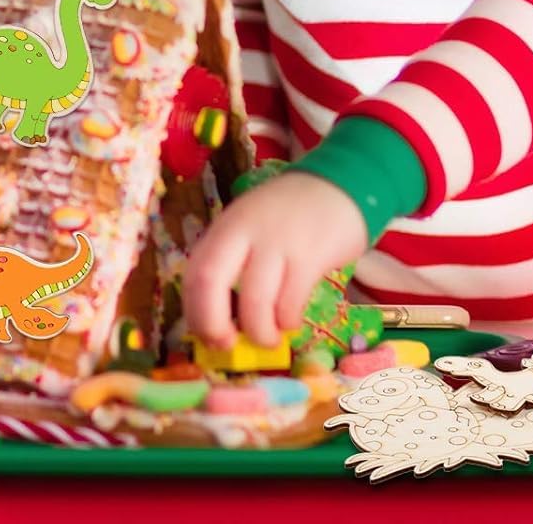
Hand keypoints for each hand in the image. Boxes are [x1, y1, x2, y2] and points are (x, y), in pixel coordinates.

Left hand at [183, 173, 366, 347]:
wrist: (337, 186)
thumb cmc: (288, 218)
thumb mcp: (250, 229)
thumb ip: (233, 262)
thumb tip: (220, 320)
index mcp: (224, 228)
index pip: (194, 271)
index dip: (194, 312)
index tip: (207, 336)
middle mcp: (243, 232)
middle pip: (210, 279)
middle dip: (212, 322)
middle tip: (227, 346)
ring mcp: (276, 241)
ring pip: (254, 299)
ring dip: (259, 331)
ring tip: (268, 338)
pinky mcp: (310, 255)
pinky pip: (291, 301)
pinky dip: (287, 321)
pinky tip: (291, 320)